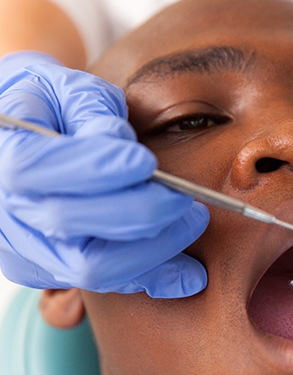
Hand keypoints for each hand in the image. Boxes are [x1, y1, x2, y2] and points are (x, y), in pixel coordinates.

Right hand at [0, 51, 208, 297]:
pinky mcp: (51, 271)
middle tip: (185, 198)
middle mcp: (6, 215)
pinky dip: (152, 277)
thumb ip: (95, 115)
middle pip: (71, 227)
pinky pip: (108, 283)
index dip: (96, 169)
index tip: (147, 162)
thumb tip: (132, 159)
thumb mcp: (67, 91)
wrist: (25, 140)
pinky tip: (189, 275)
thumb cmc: (52, 108)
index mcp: (0, 156)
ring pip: (95, 269)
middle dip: (141, 214)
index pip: (36, 171)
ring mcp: (26, 251)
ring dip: (155, 250)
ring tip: (192, 222)